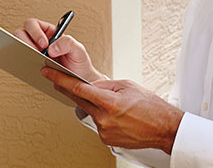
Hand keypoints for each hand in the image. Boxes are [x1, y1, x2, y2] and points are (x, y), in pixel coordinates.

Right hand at [15, 18, 105, 81]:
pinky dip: (23, 64)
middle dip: (27, 42)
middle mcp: (39, 41)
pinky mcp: (31, 65)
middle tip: (38, 53)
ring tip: (37, 61)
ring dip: (24, 53)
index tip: (44, 44)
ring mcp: (34, 53)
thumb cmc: (79, 63)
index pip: (34, 24)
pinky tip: (33, 69)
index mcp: (50, 32)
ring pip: (18, 47)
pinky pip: (21, 62)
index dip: (35, 32)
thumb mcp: (79, 50)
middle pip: (21, 33)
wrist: (79, 80)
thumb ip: (68, 43)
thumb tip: (51, 48)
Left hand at [41, 67, 183, 153]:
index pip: (78, 88)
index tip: (48, 73)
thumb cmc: (151, 107)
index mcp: (109, 102)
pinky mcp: (106, 139)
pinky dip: (102, 115)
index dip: (60, 80)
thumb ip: (106, 85)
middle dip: (68, 89)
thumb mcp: (128, 86)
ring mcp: (104, 130)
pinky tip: (116, 114)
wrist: (163, 128)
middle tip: (59, 80)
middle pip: (78, 100)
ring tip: (114, 102)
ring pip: (90, 111)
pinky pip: (98, 122)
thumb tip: (91, 84)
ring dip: (94, 104)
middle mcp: (104, 118)